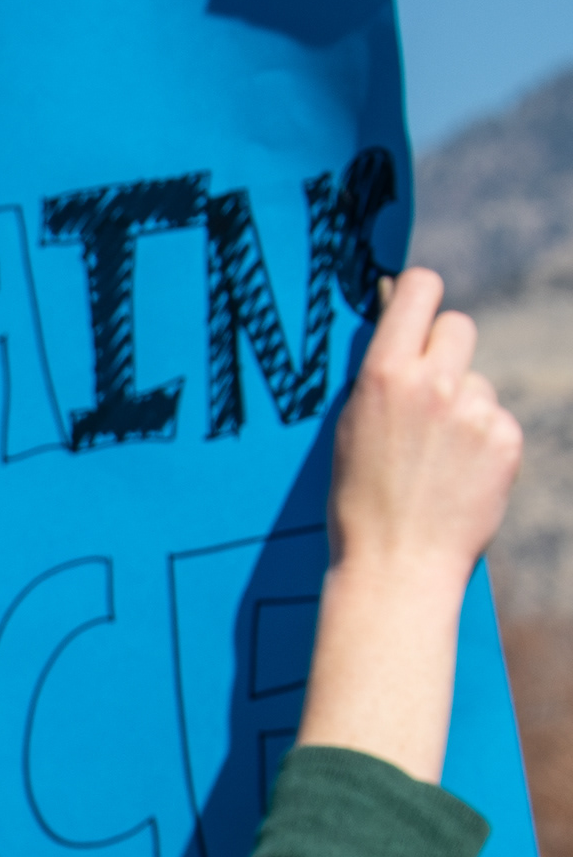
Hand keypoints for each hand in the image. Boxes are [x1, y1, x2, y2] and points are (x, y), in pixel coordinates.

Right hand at [299, 267, 525, 784]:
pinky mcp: (505, 438)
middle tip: (428, 387)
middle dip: (445, 348)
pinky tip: (457, 475)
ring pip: (477, 380)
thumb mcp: (350, 430)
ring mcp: (474, 410)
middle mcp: (433, 383)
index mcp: (383, 375)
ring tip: (435, 457)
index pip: (421, 290)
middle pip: (458, 325)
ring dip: (463, 404)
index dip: (420, 294)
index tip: (415, 307)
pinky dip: (482, 442)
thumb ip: (381, 380)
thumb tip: (401, 338)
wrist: (395, 566)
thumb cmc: (358, 502)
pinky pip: (495, 418)